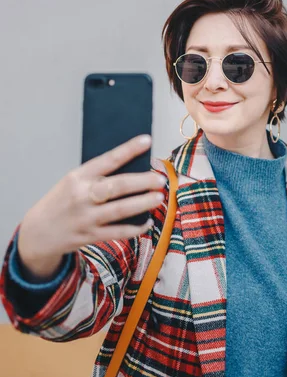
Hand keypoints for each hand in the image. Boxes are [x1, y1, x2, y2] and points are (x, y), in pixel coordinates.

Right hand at [17, 135, 164, 279]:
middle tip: (160, 179)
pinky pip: (117, 232)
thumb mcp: (72, 182)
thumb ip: (97, 176)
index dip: (128, 149)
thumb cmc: (61, 201)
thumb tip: (133, 168)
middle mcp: (82, 195)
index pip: (108, 159)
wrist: (37, 232)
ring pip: (120, 210)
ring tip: (159, 197)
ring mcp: (86, 217)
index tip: (146, 140)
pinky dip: (135, 228)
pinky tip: (147, 222)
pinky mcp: (90, 236)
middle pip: (118, 186)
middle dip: (142, 182)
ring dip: (142, 203)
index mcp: (78, 176)